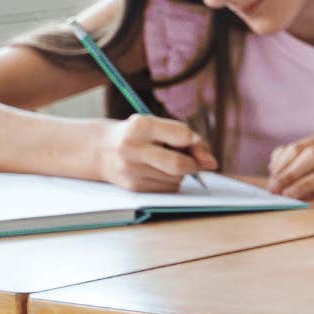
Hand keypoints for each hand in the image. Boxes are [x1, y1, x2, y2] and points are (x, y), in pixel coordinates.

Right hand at [95, 116, 217, 192]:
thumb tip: (212, 164)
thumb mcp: (158, 125)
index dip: (198, 144)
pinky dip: (172, 181)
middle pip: (179, 164)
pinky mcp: (133, 187)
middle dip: (193, 164)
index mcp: (141, 125)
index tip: (200, 148)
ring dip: (181, 172)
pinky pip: (169, 189)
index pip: (182, 136)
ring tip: (165, 161)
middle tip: (193, 161)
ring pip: (177, 178)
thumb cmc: (140, 135)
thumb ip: (186, 137)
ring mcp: (130, 169)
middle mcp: (132, 148)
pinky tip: (158, 171)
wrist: (101, 150)